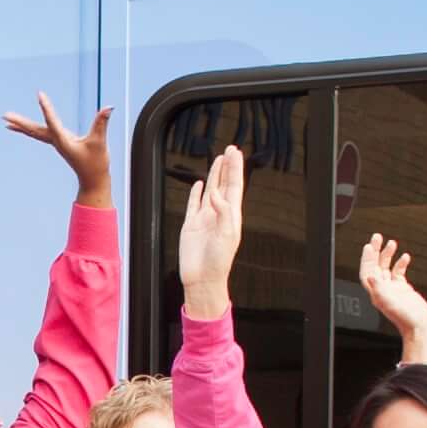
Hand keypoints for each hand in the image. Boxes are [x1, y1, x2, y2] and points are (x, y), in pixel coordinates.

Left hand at [3, 92, 113, 205]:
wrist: (94, 180)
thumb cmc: (97, 163)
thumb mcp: (100, 142)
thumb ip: (102, 124)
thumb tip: (109, 108)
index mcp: (64, 141)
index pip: (52, 121)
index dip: (46, 107)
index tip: (39, 94)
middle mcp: (57, 142)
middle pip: (34, 130)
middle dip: (20, 122)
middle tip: (5, 115)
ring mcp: (57, 143)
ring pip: (35, 132)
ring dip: (21, 126)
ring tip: (6, 120)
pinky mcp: (59, 143)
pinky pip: (40, 135)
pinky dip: (30, 130)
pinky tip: (23, 128)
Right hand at [176, 145, 244, 318]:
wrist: (202, 279)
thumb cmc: (218, 262)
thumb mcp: (227, 235)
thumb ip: (224, 212)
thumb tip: (217, 194)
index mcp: (230, 215)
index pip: (234, 186)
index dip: (235, 169)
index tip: (235, 153)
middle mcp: (218, 214)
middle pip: (224, 184)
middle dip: (227, 166)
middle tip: (230, 149)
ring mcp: (204, 218)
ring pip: (210, 190)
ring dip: (214, 175)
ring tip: (218, 159)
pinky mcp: (191, 225)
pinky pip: (193, 204)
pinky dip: (195, 193)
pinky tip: (198, 184)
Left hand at [358, 231, 426, 363]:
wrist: (419, 326)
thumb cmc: (406, 319)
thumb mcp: (390, 303)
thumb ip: (379, 290)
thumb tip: (370, 277)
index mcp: (376, 292)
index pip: (367, 272)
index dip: (366, 259)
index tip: (369, 246)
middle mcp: (383, 289)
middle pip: (375, 266)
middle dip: (375, 251)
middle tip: (377, 237)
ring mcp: (393, 288)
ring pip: (386, 267)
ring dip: (387, 255)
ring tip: (392, 243)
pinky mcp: (403, 289)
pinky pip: (399, 272)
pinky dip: (401, 263)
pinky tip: (405, 257)